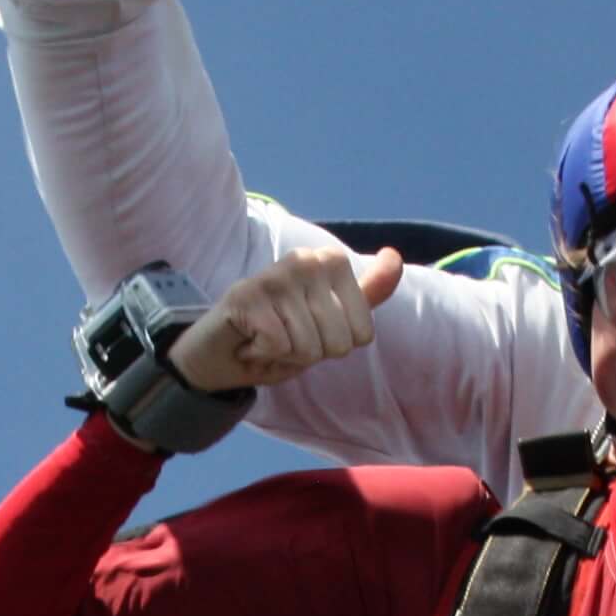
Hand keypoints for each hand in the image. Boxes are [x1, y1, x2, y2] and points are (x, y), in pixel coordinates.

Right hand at [172, 246, 402, 393]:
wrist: (220, 353)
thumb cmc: (278, 336)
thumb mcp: (330, 318)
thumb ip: (367, 293)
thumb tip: (395, 258)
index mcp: (331, 260)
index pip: (363, 335)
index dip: (334, 347)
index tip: (308, 331)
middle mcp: (306, 259)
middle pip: (339, 344)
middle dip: (310, 355)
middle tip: (283, 338)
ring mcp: (275, 274)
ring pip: (309, 347)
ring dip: (285, 356)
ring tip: (266, 338)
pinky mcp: (247, 295)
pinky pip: (280, 347)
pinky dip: (263, 356)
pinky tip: (249, 341)